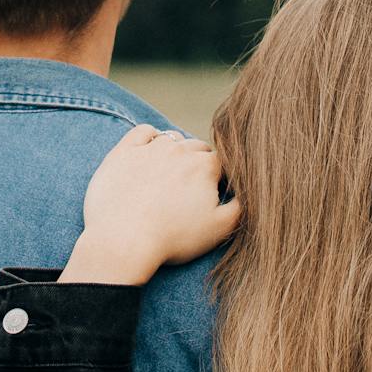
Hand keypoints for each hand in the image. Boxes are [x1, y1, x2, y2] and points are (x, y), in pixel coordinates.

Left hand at [59, 125, 241, 284]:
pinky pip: (142, 132)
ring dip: (176, 152)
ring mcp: (150, 148)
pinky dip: (150, 137)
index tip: (210, 196)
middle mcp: (179, 150)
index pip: (220, 163)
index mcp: (205, 165)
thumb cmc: (172, 238)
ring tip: (169, 177)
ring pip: (172, 139)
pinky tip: (150, 152)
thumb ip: (240, 208)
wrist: (123, 240)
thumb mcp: (219, 229)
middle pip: (197, 149)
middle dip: (198, 165)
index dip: (218, 179)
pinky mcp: (123, 152)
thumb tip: (248, 194)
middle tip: (190, 191)